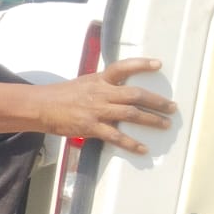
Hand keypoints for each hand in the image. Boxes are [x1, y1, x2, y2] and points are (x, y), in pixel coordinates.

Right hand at [37, 58, 175, 153]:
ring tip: (165, 124)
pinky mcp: (91, 127)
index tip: (158, 64)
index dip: (140, 65)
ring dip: (151, 120)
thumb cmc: (62, 95)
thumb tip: (120, 89)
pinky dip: (131, 143)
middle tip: (172, 107)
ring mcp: (97, 110)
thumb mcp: (84, 82)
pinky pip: (116, 136)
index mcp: (99, 80)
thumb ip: (103, 85)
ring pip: (131, 114)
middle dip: (157, 101)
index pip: (122, 68)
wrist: (41, 107)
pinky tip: (142, 149)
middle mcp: (101, 93)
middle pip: (135, 94)